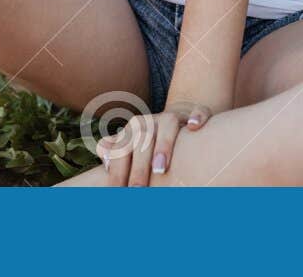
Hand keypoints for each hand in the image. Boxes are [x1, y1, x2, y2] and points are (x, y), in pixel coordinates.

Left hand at [96, 99, 213, 185]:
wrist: (178, 117)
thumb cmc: (150, 141)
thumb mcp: (131, 145)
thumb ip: (113, 151)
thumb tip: (105, 160)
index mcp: (133, 130)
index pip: (122, 149)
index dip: (117, 170)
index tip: (116, 192)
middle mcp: (152, 121)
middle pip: (142, 139)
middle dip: (138, 166)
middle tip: (136, 191)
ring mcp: (174, 116)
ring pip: (168, 124)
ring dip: (163, 145)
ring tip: (160, 169)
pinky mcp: (194, 112)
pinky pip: (198, 111)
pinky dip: (196, 117)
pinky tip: (194, 127)